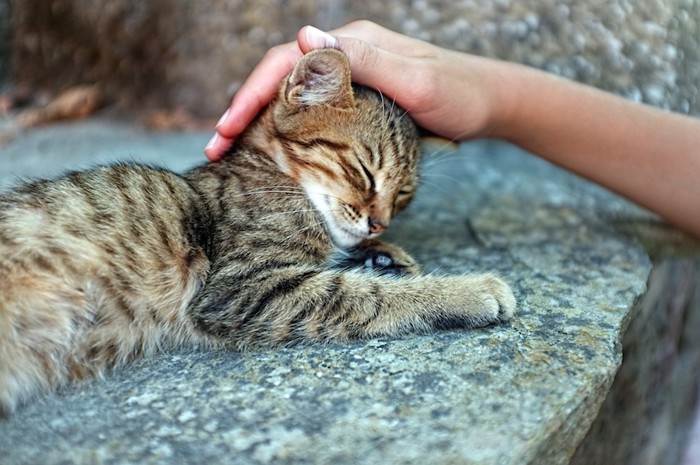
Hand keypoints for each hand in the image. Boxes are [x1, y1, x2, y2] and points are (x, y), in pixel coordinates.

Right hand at [204, 21, 511, 160]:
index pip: (287, 62)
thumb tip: (304, 36)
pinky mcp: (357, 96)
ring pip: (291, 93)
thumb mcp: (415, 80)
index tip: (227, 129)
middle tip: (216, 149)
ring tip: (231, 152)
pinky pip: (311, 107)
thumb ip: (363, 60)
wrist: (490, 103)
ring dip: (259, 120)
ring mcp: (351, 75)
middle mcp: (345, 54)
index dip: (252, 93)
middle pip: (280, 77)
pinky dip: (285, 126)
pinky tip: (272, 147)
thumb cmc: (459, 95)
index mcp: (352, 44)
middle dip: (244, 110)